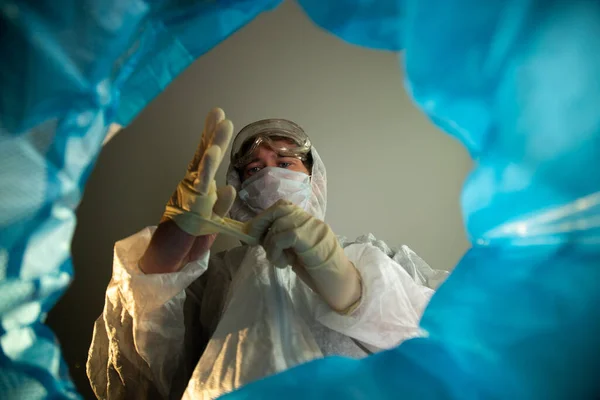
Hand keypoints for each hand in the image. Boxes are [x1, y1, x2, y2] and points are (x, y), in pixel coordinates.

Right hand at [140, 108, 234, 273]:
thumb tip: (228, 188)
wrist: (169, 258)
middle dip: (212, 138)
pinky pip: (204, 208)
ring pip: (202, 178)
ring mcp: (189, 202)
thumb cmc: (190, 236)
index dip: (211, 136)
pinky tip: (226, 189)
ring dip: (211, 159)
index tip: (218, 115)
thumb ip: (220, 203)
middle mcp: (191, 189)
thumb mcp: (212, 218)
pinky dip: (217, 201)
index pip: (205, 156)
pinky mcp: (189, 219)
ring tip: (219, 142)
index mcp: (198, 186)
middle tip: (219, 116)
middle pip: (203, 160)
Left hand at [248, 200, 362, 313]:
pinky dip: (276, 251)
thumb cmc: (320, 273)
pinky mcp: (310, 240)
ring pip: (279, 224)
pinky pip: (283, 237)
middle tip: (255, 240)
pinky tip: (284, 263)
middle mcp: (311, 220)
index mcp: (308, 222)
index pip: (283, 206)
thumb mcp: (297, 252)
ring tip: (278, 260)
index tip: (255, 232)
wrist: (342, 285)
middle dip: (261, 223)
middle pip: (280, 208)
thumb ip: (283, 241)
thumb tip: (259, 235)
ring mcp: (312, 228)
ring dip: (270, 244)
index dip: (265, 216)